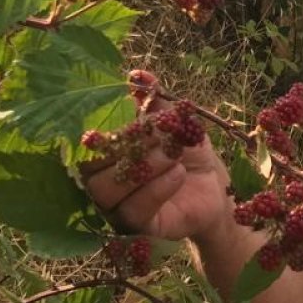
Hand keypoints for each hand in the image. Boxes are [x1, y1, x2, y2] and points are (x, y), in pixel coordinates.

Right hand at [82, 98, 233, 241]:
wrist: (216, 190)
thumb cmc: (188, 154)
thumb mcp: (174, 122)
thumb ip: (154, 99)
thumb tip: (138, 74)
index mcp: (104, 154)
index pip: (86, 143)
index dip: (105, 127)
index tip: (134, 115)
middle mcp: (100, 182)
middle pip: (89, 167)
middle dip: (124, 145)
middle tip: (158, 132)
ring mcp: (115, 208)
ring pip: (106, 190)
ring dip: (141, 166)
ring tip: (172, 154)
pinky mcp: (136, 228)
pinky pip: (133, 211)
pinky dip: (155, 189)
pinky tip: (177, 173)